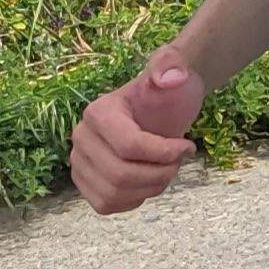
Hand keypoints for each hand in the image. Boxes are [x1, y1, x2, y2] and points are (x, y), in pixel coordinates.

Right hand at [69, 48, 204, 213]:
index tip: (188, 147)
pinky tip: (150, 181)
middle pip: (120, 175)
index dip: (165, 153)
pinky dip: (134, 199)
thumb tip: (169, 78)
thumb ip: (172, 65)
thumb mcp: (177, 68)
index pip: (129, 146)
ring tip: (167, 170)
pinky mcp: (86, 183)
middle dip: (160, 174)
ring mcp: (80, 162)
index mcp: (98, 112)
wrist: (163, 104)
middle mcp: (81, 138)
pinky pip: (107, 204)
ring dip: (150, 188)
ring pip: (113, 194)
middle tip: (179, 161)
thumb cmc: (171, 88)